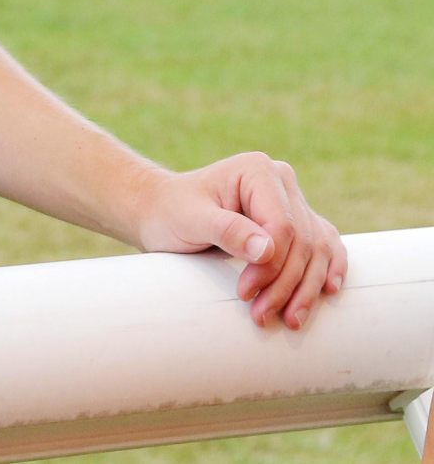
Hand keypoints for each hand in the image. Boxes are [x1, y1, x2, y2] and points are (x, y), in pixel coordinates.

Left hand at [134, 152, 345, 330]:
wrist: (163, 211)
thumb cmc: (171, 212)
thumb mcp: (191, 220)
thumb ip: (227, 230)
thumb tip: (268, 249)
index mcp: (257, 170)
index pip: (282, 226)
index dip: (271, 266)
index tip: (245, 293)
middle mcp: (281, 181)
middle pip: (301, 242)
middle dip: (286, 284)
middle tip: (262, 315)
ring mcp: (291, 200)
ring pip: (315, 249)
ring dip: (306, 288)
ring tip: (290, 320)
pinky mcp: (295, 220)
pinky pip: (323, 245)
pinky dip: (326, 268)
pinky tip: (328, 290)